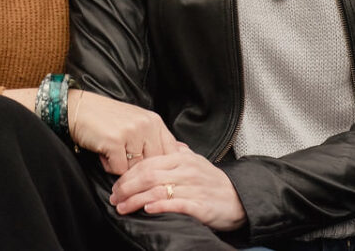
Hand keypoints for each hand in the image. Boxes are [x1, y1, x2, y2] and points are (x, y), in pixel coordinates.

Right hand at [68, 91, 178, 174]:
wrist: (78, 109)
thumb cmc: (107, 119)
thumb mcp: (137, 122)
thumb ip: (157, 138)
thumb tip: (184, 152)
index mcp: (155, 121)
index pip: (171, 153)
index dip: (161, 166)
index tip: (152, 171)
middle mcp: (147, 125)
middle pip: (154, 164)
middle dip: (138, 167)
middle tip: (123, 156)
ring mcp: (131, 132)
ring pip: (136, 169)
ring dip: (121, 166)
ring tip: (112, 150)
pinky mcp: (115, 141)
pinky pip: (118, 169)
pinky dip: (108, 165)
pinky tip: (103, 150)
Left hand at [109, 147, 246, 231]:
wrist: (239, 200)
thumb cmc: (213, 182)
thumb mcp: (196, 162)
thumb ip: (180, 152)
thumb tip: (167, 144)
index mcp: (182, 158)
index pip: (148, 162)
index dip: (128, 174)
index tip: (116, 185)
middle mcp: (186, 170)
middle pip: (149, 176)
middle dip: (127, 187)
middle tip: (114, 198)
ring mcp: (193, 187)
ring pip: (158, 190)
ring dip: (136, 200)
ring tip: (123, 207)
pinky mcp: (200, 205)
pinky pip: (176, 204)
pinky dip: (160, 206)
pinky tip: (147, 209)